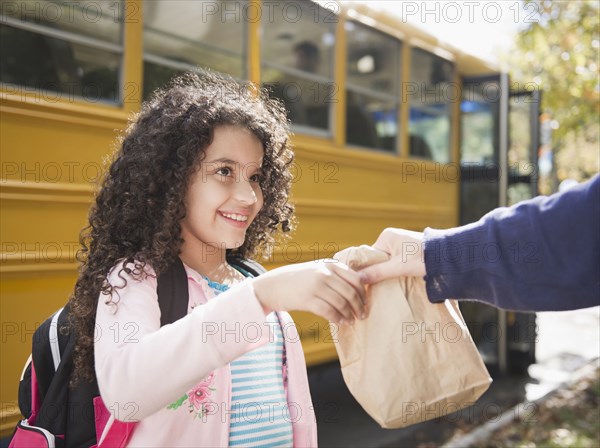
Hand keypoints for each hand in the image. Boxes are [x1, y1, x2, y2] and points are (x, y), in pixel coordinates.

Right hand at [252, 260, 366, 323]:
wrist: (272, 285)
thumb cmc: (298, 280)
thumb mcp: (317, 270)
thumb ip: (335, 275)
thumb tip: (360, 287)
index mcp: (329, 264)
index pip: (356, 279)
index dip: (363, 294)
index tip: (365, 304)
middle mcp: (324, 273)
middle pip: (350, 292)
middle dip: (359, 307)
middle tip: (362, 316)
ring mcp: (315, 285)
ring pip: (341, 303)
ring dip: (349, 315)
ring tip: (350, 321)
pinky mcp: (307, 299)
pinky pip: (329, 311)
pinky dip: (337, 318)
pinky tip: (339, 322)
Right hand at [359, 228, 425, 283]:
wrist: (448, 255)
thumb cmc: (423, 258)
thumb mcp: (398, 267)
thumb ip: (378, 272)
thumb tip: (358, 279)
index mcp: (386, 236)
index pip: (369, 255)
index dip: (369, 269)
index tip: (368, 282)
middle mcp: (391, 237)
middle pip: (378, 259)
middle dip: (379, 271)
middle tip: (379, 285)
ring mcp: (400, 243)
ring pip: (387, 262)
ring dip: (388, 272)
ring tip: (390, 283)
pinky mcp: (408, 250)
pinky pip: (396, 261)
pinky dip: (396, 270)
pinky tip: (398, 278)